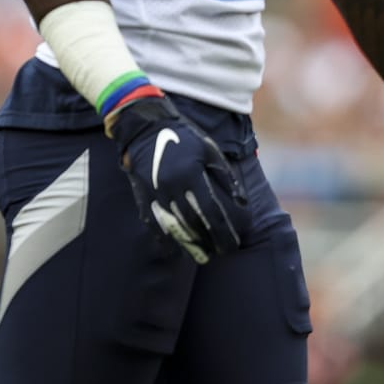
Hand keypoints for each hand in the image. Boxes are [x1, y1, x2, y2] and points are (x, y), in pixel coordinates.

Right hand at [109, 95, 245, 262]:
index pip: (211, 213)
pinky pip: (152, 222)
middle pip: (192, 225)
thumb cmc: (183, 137)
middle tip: (220, 253)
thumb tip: (241, 204)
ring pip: (172, 227)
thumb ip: (226, 177)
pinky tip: (174, 248)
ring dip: (188, 245)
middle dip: (208, 243)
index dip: (223, 233)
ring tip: (201, 256)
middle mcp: (171, 187)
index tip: (233, 245)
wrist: (144, 127)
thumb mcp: (210, 150)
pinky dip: (163, 238)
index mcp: (190, 176)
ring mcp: (154, 193)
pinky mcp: (142, 195)